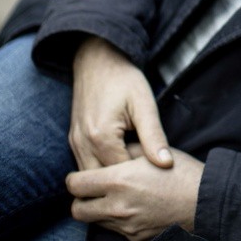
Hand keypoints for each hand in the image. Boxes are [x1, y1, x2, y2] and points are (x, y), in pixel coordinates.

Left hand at [67, 144, 204, 240]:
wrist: (204, 200)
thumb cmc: (180, 172)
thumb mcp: (152, 152)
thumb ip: (126, 150)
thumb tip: (113, 151)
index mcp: (119, 180)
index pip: (76, 185)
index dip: (74, 179)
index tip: (80, 175)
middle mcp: (117, 206)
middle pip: (77, 210)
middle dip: (80, 199)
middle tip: (91, 189)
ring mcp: (125, 225)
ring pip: (94, 221)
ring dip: (97, 209)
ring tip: (112, 196)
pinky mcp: (134, 238)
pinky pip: (114, 229)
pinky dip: (115, 219)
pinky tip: (130, 206)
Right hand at [70, 36, 172, 170]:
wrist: (98, 58)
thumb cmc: (124, 78)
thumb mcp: (144, 104)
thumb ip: (154, 136)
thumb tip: (166, 164)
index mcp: (101, 138)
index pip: (121, 175)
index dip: (141, 176)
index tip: (157, 172)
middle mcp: (83, 144)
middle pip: (102, 182)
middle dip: (124, 181)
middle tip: (146, 172)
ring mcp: (75, 142)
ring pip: (91, 176)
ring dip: (111, 176)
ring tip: (135, 165)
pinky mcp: (74, 139)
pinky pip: (85, 164)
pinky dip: (101, 167)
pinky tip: (122, 157)